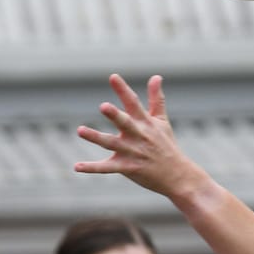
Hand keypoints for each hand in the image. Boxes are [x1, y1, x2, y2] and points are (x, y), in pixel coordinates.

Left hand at [74, 74, 202, 197]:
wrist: (177, 176)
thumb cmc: (167, 146)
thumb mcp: (162, 121)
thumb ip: (156, 99)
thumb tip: (156, 76)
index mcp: (145, 123)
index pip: (133, 103)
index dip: (123, 90)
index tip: (113, 77)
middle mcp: (137, 136)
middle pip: (125, 123)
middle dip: (115, 115)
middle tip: (103, 106)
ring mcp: (132, 152)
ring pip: (111, 144)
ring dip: (96, 137)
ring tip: (80, 130)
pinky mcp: (127, 168)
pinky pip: (107, 168)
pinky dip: (92, 168)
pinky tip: (77, 166)